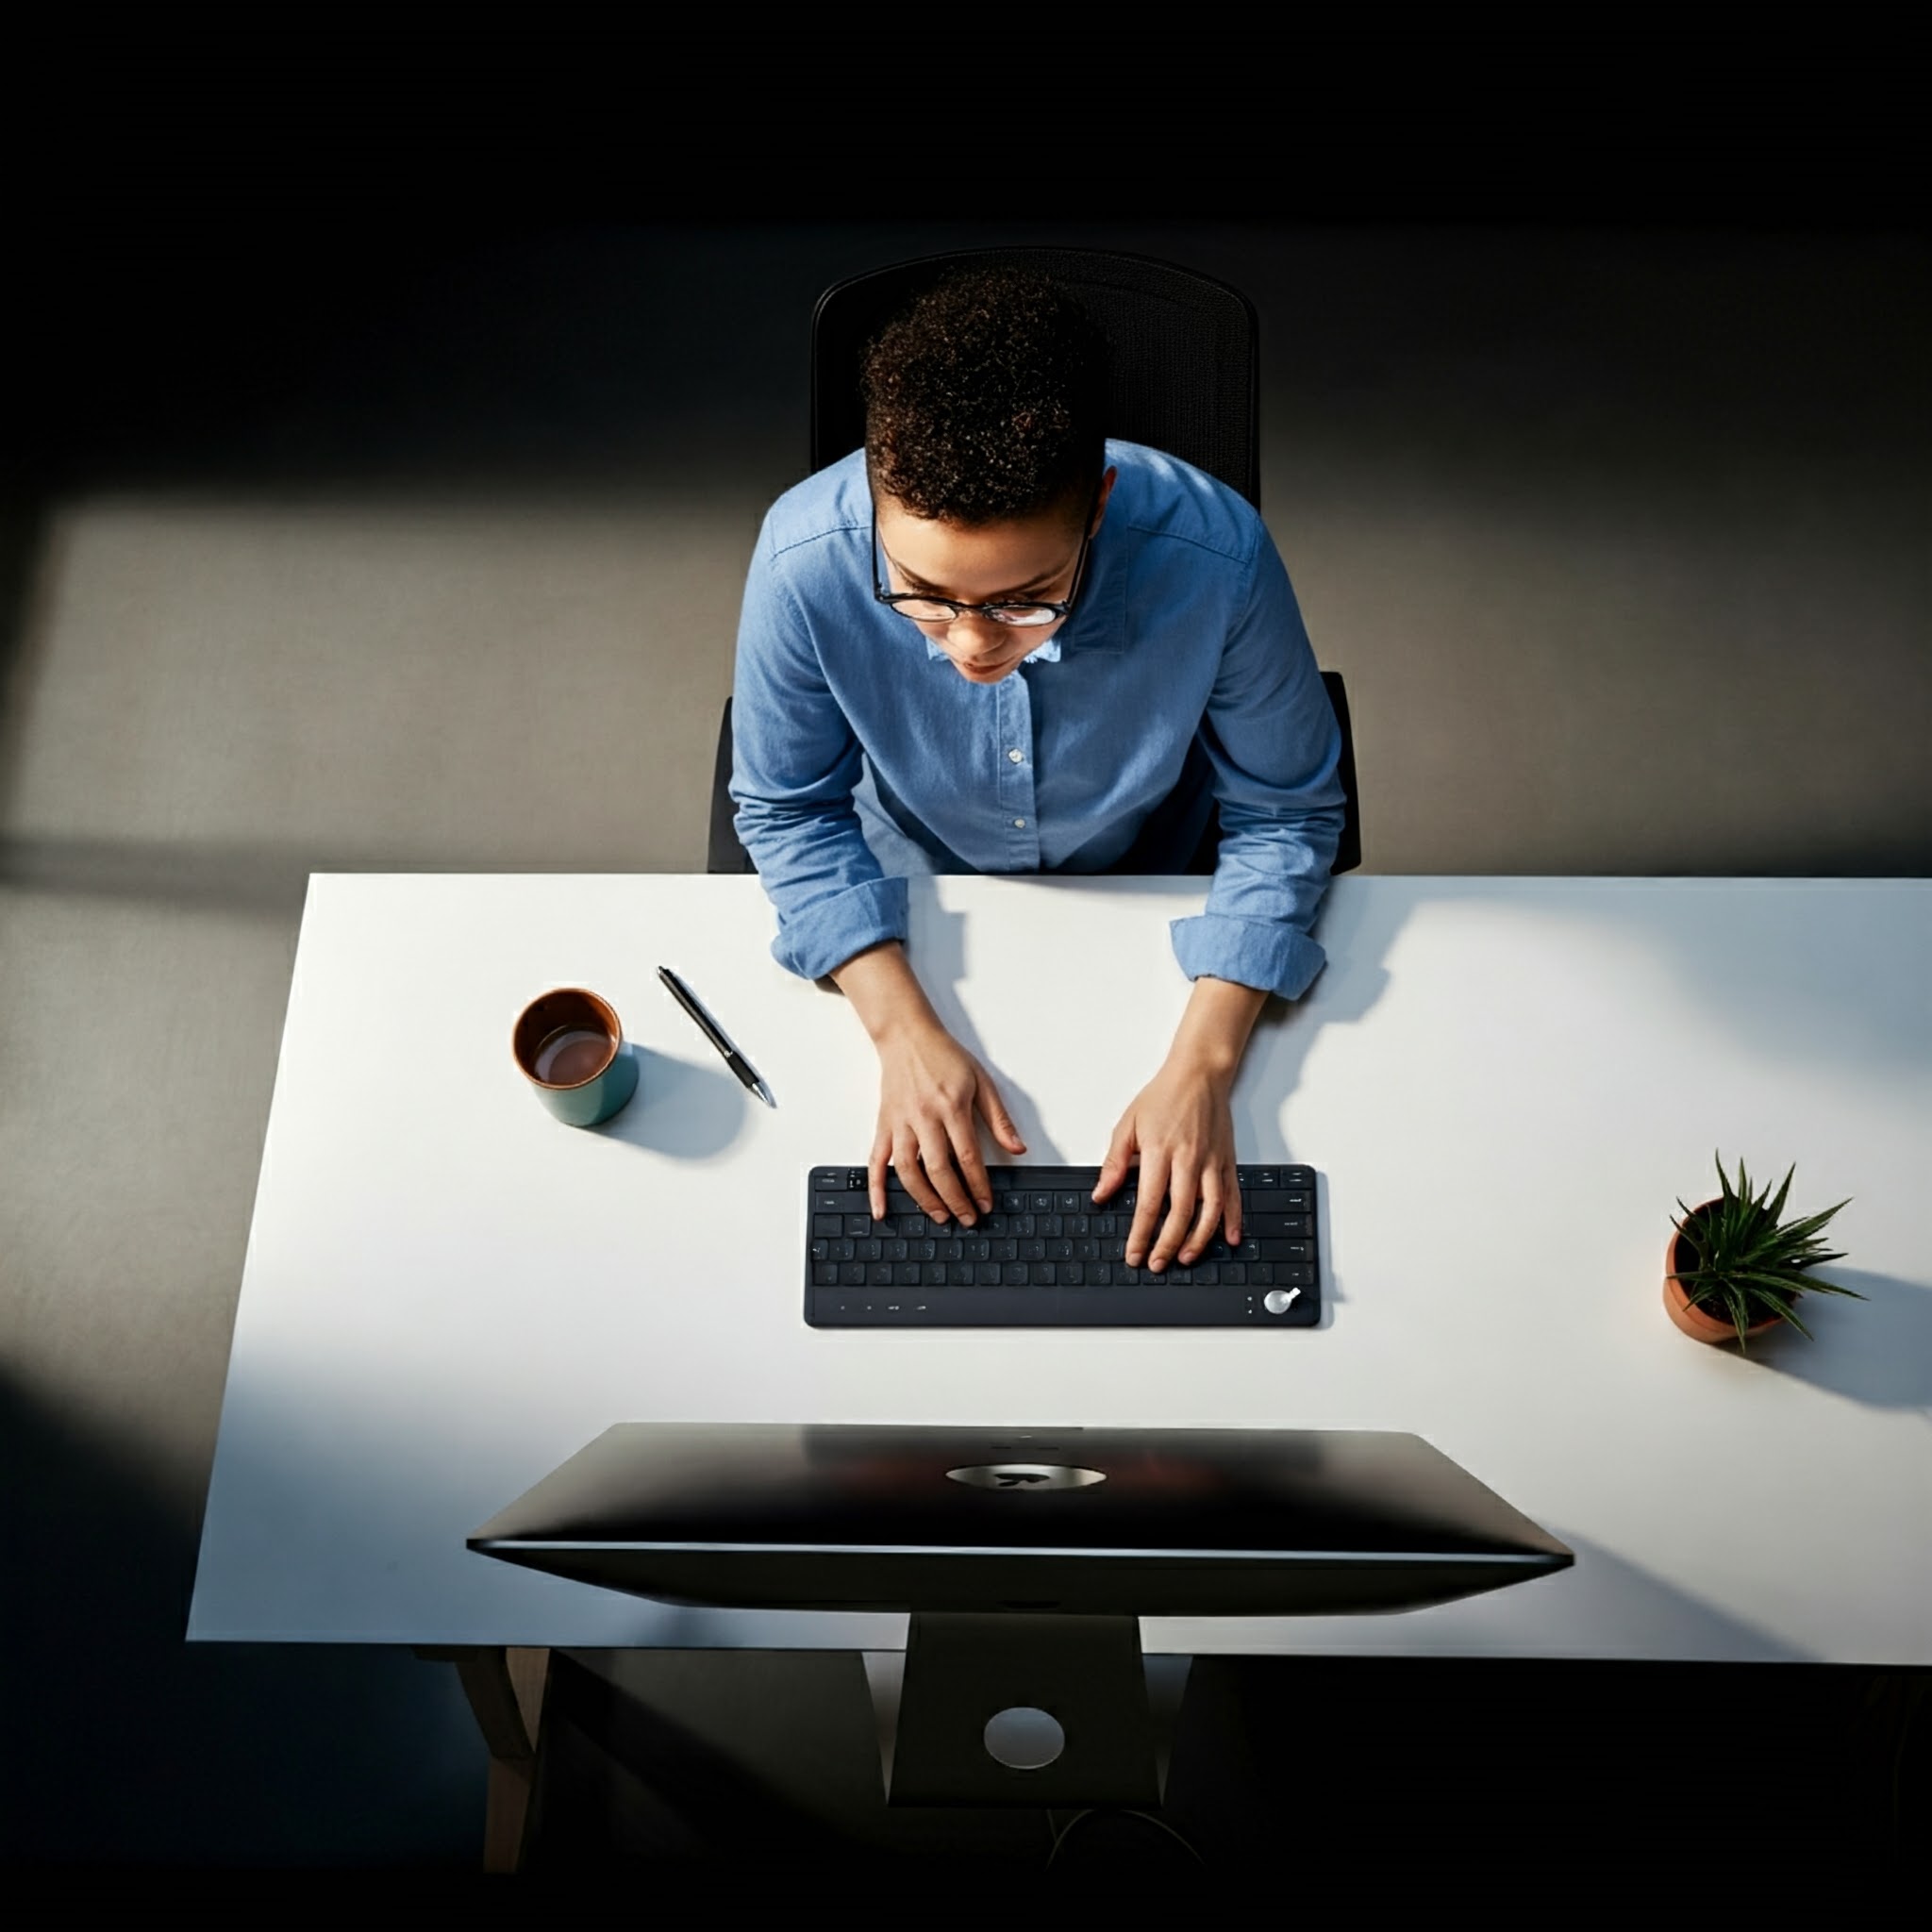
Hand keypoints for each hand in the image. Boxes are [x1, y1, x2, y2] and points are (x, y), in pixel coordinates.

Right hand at [870, 1014, 1025, 1225]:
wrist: (907, 1036)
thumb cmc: (944, 1056)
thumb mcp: (981, 1082)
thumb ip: (999, 1118)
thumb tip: (1018, 1147)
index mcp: (951, 1107)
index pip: (968, 1156)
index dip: (978, 1185)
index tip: (986, 1203)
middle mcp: (924, 1117)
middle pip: (939, 1169)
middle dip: (955, 1200)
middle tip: (967, 1218)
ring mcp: (900, 1123)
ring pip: (908, 1171)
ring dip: (924, 1199)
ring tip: (940, 1216)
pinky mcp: (884, 1125)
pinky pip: (876, 1161)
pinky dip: (876, 1189)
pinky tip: (881, 1210)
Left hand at [1094, 1055, 1242, 1271]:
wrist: (1199, 1074)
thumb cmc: (1163, 1097)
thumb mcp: (1128, 1124)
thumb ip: (1115, 1162)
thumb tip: (1101, 1194)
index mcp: (1159, 1152)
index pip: (1148, 1203)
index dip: (1140, 1234)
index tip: (1134, 1254)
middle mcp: (1188, 1160)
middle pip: (1180, 1213)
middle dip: (1167, 1245)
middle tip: (1157, 1263)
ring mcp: (1212, 1162)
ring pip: (1209, 1210)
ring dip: (1199, 1239)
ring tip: (1186, 1257)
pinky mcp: (1227, 1161)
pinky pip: (1233, 1196)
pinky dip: (1233, 1220)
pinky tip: (1228, 1239)